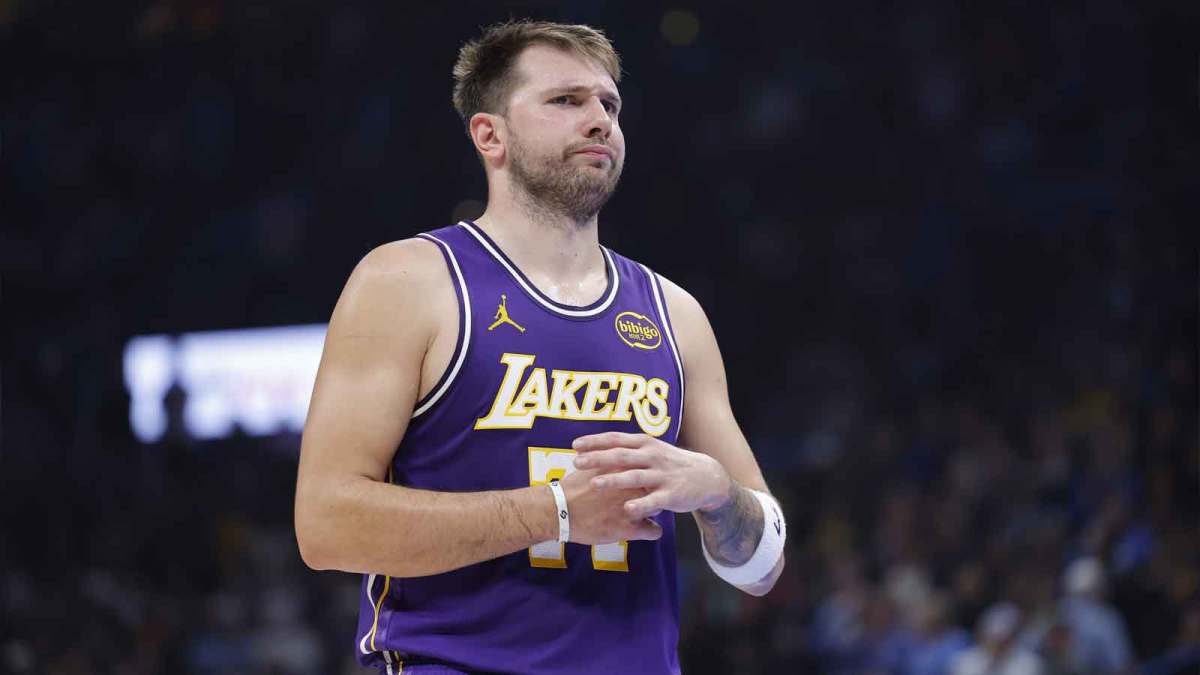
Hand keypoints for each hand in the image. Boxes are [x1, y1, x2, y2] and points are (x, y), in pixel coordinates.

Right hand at [557, 467, 662, 543]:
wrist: (558, 510)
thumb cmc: (572, 488)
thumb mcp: (592, 465)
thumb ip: (608, 461)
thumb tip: (612, 458)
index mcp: (624, 468)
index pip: (648, 468)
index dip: (645, 475)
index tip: (642, 481)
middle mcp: (633, 486)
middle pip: (656, 486)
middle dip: (652, 491)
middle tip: (643, 497)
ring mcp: (633, 507)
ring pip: (659, 508)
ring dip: (652, 510)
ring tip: (644, 513)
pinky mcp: (630, 529)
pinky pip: (654, 531)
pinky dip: (651, 531)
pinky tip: (645, 531)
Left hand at [571, 432, 732, 519]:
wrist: (706, 476)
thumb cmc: (670, 464)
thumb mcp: (651, 451)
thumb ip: (628, 450)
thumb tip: (596, 449)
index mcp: (645, 444)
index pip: (616, 439)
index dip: (595, 442)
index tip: (575, 445)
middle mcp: (652, 456)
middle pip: (621, 456)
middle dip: (598, 458)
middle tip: (577, 463)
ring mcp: (662, 475)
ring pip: (634, 476)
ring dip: (614, 480)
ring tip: (595, 484)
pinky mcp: (672, 493)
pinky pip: (654, 500)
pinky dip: (640, 504)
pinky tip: (627, 509)